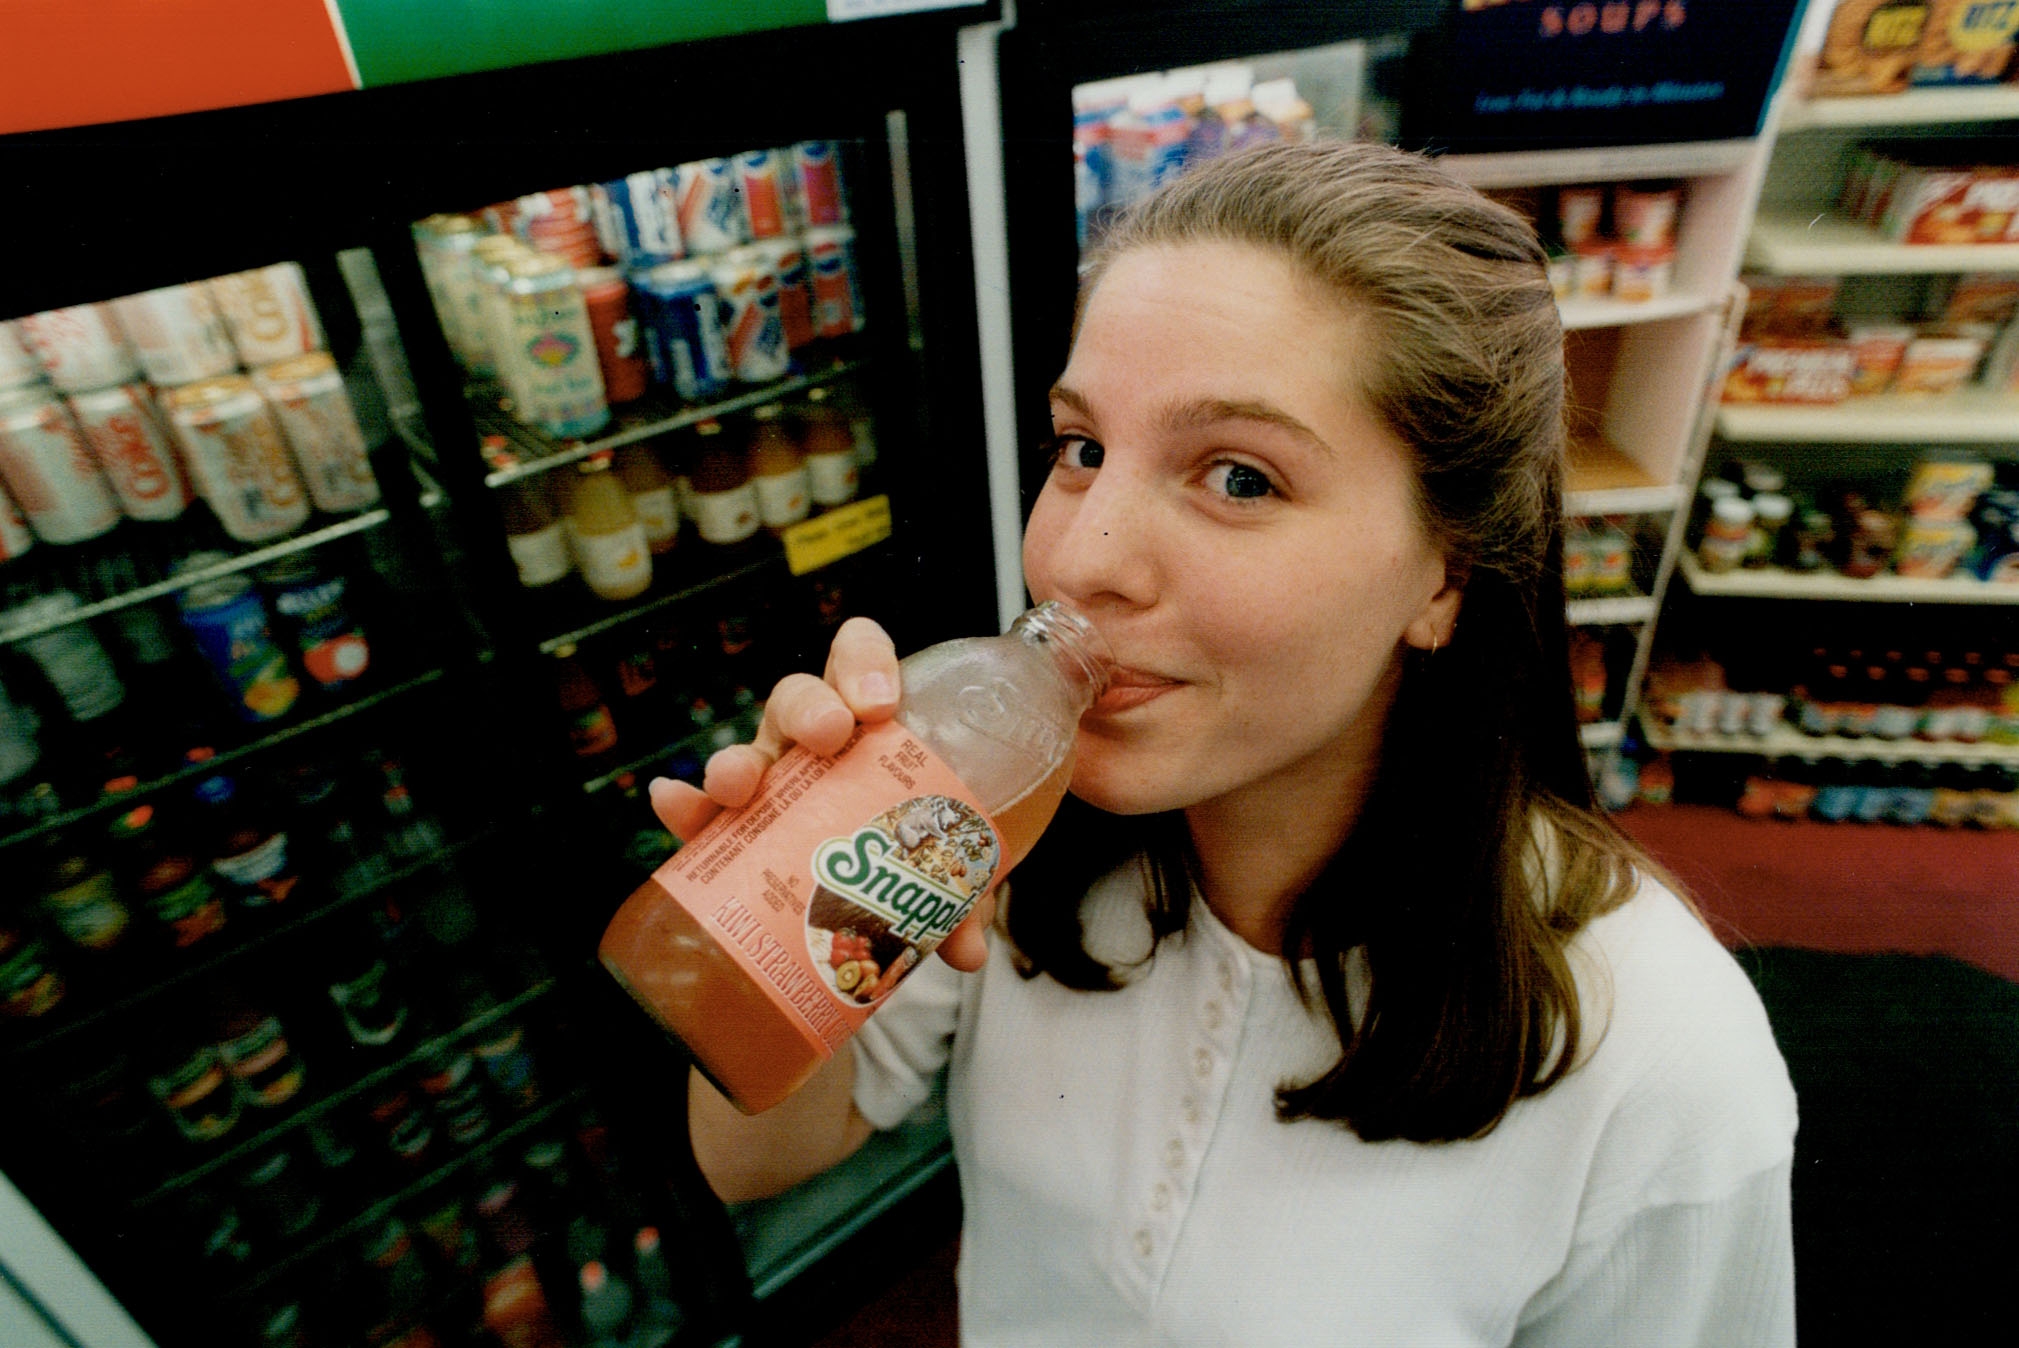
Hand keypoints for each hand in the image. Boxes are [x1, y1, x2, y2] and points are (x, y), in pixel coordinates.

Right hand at [645, 616, 996, 972]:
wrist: (869, 902)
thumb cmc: (915, 854)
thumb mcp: (948, 869)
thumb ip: (963, 897)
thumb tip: (969, 950)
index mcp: (871, 725)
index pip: (860, 659)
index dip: (864, 662)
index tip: (881, 704)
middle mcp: (814, 744)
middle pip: (801, 700)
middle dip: (810, 709)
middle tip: (830, 736)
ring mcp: (773, 782)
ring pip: (751, 752)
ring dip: (740, 762)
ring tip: (738, 784)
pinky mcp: (735, 828)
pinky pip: (704, 813)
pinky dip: (685, 807)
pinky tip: (672, 804)